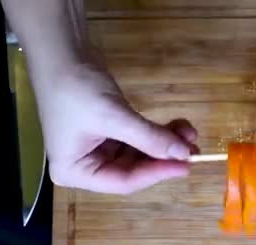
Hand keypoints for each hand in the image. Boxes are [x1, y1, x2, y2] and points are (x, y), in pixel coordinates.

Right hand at [35, 55, 197, 194]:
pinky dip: (158, 133)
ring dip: (165, 143)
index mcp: (75, 171)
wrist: (61, 51)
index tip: (186, 164)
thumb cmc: (76, 87)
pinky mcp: (110, 133)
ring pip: (141, 154)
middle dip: (164, 156)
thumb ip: (149, 138)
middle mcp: (86, 166)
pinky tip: (178, 126)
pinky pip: (139, 140)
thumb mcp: (114, 116)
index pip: (125, 182)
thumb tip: (184, 155)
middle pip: (135, 169)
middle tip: (194, 149)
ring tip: (189, 133)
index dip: (157, 173)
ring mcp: (98, 149)